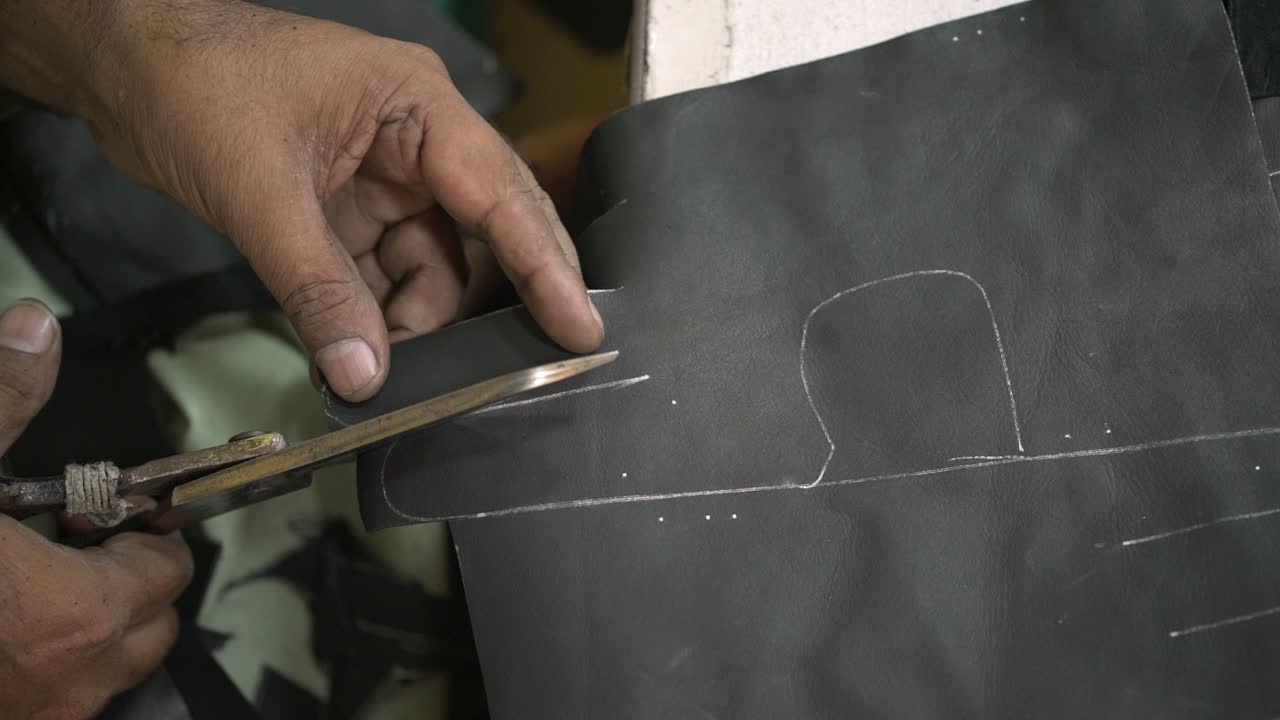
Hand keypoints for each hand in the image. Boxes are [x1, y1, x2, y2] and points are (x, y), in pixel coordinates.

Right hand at [0, 300, 193, 719]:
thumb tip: (35, 326)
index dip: (144, 531)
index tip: (107, 512)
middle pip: (150, 627)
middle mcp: (71, 683)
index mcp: (78, 613)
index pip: (168, 572)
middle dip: (127, 580)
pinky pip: (53, 702)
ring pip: (103, 672)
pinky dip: (43, 666)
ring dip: (86, 628)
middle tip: (70, 542)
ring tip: (26, 584)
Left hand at [66, 0, 601, 400]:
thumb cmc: (196, 83)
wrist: (123, 63)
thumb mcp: (259, 189)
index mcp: (418, 106)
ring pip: (433, 267)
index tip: (580, 327)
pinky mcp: (350, 210)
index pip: (499, 195)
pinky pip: (383, 275)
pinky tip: (354, 351)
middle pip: (484, 234)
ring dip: (411, 322)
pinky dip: (373, 318)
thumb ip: (316, 287)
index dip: (543, 266)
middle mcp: (417, 143)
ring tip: (377, 366)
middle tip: (507, 368)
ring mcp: (384, 179)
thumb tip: (363, 374)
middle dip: (488, 302)